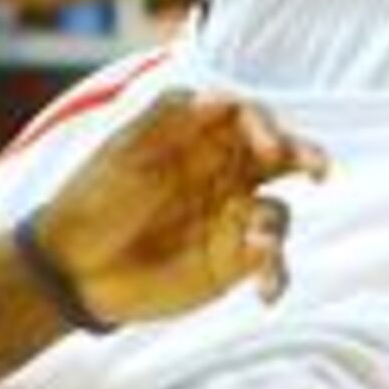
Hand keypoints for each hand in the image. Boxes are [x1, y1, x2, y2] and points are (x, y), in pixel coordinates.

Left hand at [25, 95, 325, 326]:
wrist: (70, 266)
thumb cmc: (92, 198)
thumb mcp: (122, 149)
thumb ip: (168, 117)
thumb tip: (221, 96)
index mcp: (201, 141)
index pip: (248, 119)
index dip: (264, 123)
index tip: (266, 141)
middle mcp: (225, 176)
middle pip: (281, 159)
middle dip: (306, 157)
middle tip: (317, 170)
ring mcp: (231, 220)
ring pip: (278, 213)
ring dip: (277, 225)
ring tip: (259, 244)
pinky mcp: (233, 263)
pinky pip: (271, 265)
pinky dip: (277, 275)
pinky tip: (266, 292)